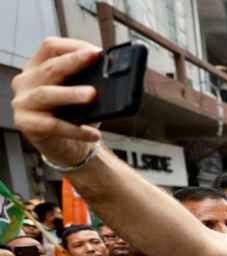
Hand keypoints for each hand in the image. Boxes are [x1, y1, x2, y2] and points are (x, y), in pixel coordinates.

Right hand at [11, 38, 102, 166]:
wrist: (68, 147)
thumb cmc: (74, 116)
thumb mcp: (80, 94)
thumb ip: (89, 81)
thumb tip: (112, 73)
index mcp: (37, 67)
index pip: (50, 47)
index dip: (73, 46)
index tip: (96, 51)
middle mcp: (26, 81)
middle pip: (50, 67)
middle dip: (74, 62)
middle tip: (94, 58)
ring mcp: (22, 102)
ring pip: (46, 94)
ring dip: (71, 93)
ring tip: (92, 95)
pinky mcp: (25, 123)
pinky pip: (53, 125)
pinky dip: (76, 130)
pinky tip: (93, 134)